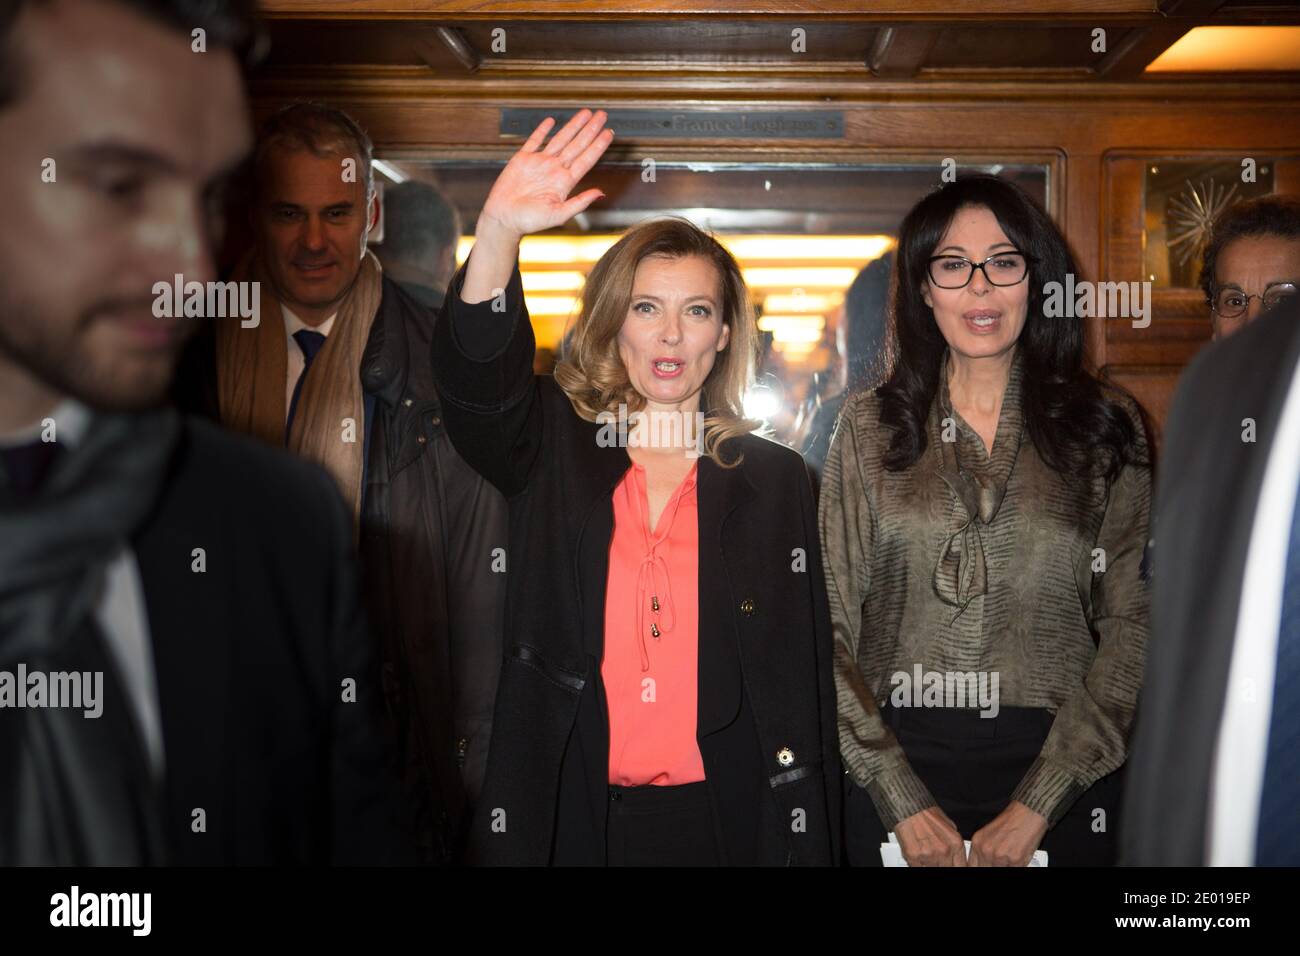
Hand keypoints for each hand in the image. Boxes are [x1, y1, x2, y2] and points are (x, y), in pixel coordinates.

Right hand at [477, 108, 613, 242]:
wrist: (504, 219)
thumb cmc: (529, 221)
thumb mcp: (558, 214)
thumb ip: (580, 202)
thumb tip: (600, 193)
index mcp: (564, 182)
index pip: (586, 159)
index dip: (598, 145)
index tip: (609, 133)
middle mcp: (554, 170)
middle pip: (577, 145)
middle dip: (590, 129)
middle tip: (602, 115)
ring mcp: (539, 163)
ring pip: (560, 139)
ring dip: (573, 126)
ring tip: (586, 113)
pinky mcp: (522, 160)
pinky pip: (534, 140)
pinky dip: (542, 130)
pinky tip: (552, 121)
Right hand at [895, 806, 966, 866]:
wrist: (908, 806)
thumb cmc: (926, 813)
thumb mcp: (949, 826)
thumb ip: (953, 844)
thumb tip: (955, 857)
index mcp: (955, 843)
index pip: (960, 866)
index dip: (954, 866)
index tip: (949, 863)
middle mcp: (944, 850)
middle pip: (946, 868)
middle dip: (940, 864)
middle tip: (934, 856)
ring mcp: (930, 854)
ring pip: (932, 868)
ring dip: (928, 863)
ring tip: (924, 852)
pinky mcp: (914, 856)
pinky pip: (917, 868)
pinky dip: (917, 864)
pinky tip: (916, 854)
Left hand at [967, 801, 1047, 865]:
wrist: (1027, 813)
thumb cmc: (1011, 822)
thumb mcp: (988, 834)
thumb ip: (983, 850)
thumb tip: (983, 863)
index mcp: (977, 843)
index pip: (973, 865)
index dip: (981, 866)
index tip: (986, 864)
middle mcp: (986, 850)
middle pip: (984, 868)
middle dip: (994, 866)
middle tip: (1001, 862)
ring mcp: (1000, 856)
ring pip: (999, 870)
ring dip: (1006, 866)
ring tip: (1010, 858)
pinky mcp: (1015, 860)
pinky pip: (1014, 869)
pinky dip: (1016, 866)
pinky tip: (1018, 858)